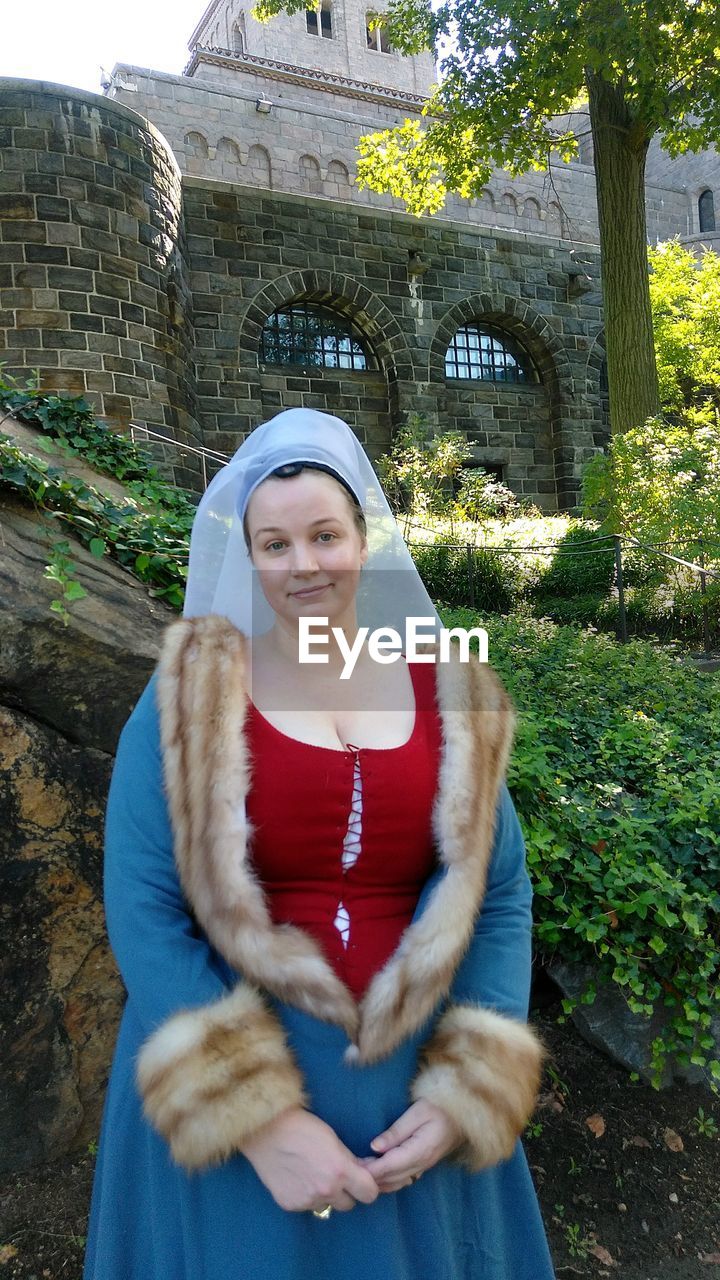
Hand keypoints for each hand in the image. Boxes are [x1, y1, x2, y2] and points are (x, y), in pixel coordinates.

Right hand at [240, 1107, 379, 1212]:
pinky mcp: (290, 1205)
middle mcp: (326, 1190)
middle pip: (349, 1204)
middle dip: (346, 1192)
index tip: (361, 1180)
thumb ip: (350, 1161)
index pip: (369, 1194)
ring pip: (327, 1206)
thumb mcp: (333, 1139)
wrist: (266, 1130)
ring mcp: (307, 1200)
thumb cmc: (302, 1126)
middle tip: (336, 1176)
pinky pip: (307, 1206)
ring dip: (325, 1195)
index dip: (367, 1186)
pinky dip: (306, 1195)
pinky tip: (297, 1177)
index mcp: (340, 1171)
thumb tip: (364, 1172)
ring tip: (312, 1174)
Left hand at [361, 1100, 462, 1191]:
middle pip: (391, 1178)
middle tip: (349, 1168)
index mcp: (420, 1151)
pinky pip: (403, 1179)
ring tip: (359, 1170)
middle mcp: (422, 1163)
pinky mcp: (423, 1164)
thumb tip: (375, 1147)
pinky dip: (388, 1179)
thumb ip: (396, 1131)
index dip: (370, 1170)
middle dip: (370, 1177)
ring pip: (396, 1182)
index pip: (390, 1167)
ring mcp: (424, 1166)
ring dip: (378, 1180)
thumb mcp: (417, 1112)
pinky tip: (377, 1172)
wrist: (464, 1112)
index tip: (352, 1167)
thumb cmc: (440, 1105)